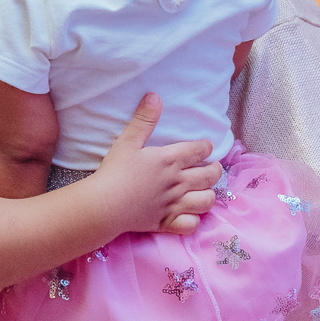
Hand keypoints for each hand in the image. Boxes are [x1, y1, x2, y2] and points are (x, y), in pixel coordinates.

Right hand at [91, 92, 221, 235]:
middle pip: (208, 176)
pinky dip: (194, 220)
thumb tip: (155, 95)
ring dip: (209, 194)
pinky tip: (189, 215)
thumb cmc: (114, 171)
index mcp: (169, 160)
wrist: (104, 204)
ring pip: (206, 201)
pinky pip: (191, 225)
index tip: (207, 146)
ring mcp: (174, 205)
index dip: (206, 147)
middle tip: (213, 167)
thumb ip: (143, 119)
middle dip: (215, 170)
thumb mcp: (127, 140)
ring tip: (205, 190)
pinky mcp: (166, 222)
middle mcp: (177, 182)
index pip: (198, 151)